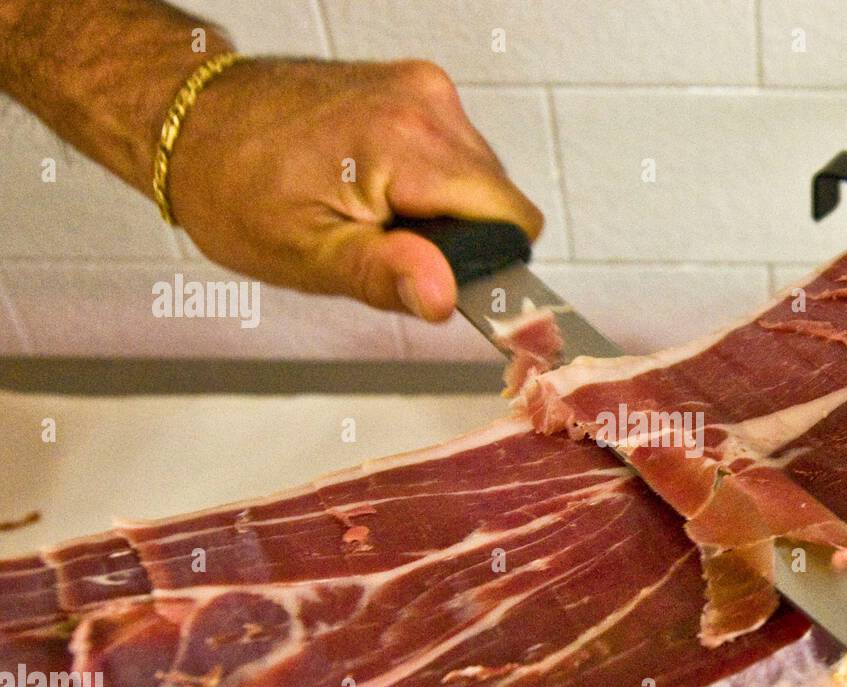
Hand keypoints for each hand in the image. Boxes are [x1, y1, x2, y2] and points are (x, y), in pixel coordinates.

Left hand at [165, 58, 543, 321]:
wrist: (190, 119)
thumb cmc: (233, 187)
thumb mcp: (306, 255)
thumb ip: (386, 275)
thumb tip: (445, 295)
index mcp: (408, 143)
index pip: (512, 219)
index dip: (490, 263)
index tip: (442, 277)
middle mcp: (426, 102)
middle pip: (499, 198)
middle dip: (459, 237)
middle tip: (385, 244)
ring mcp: (422, 87)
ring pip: (482, 177)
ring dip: (444, 211)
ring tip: (374, 215)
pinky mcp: (415, 87)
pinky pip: (456, 153)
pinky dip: (429, 182)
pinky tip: (376, 189)